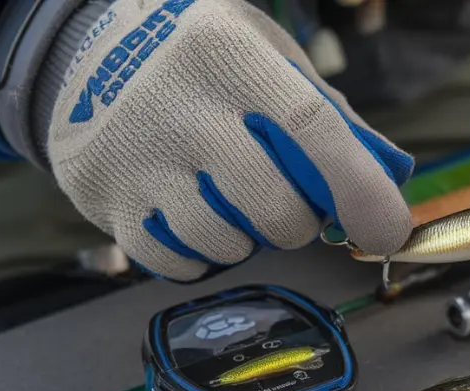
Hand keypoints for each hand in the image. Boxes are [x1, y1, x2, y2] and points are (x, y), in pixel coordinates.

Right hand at [49, 0, 412, 279]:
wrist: (82, 48)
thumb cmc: (198, 54)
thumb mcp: (263, 51)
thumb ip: (325, 110)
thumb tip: (385, 177)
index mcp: (227, 56)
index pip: (310, 129)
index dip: (359, 189)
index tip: (388, 229)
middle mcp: (176, 106)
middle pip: (273, 208)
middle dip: (300, 222)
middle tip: (288, 201)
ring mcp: (134, 159)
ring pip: (227, 244)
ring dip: (248, 237)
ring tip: (229, 196)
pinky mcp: (104, 202)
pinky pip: (179, 263)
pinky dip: (202, 254)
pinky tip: (193, 212)